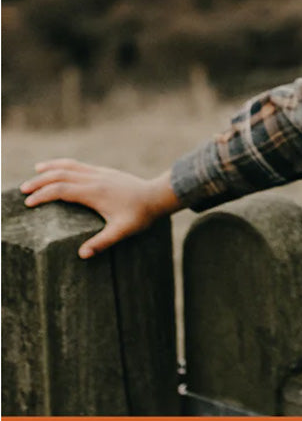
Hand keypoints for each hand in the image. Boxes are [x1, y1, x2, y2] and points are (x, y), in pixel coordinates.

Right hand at [20, 159, 181, 258]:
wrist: (157, 196)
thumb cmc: (141, 215)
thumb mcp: (122, 231)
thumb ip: (102, 243)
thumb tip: (82, 255)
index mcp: (95, 192)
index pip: (62, 190)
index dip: (44, 195)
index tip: (30, 203)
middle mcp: (95, 178)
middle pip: (61, 175)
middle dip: (40, 181)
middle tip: (24, 190)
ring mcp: (100, 173)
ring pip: (70, 165)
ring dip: (51, 168)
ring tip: (36, 171)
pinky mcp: (104, 172)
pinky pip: (79, 165)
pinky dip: (65, 165)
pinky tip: (60, 169)